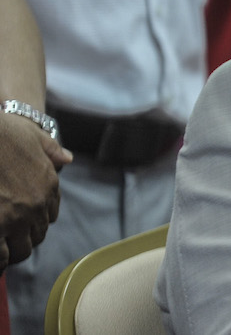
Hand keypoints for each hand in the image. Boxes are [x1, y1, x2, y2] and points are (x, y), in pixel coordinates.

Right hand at [0, 113, 71, 271]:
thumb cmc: (3, 132)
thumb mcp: (32, 135)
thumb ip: (51, 149)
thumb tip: (67, 158)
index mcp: (49, 184)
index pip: (50, 213)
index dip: (36, 219)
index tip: (24, 221)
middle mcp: (37, 205)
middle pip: (37, 235)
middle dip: (24, 237)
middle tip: (9, 237)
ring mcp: (16, 218)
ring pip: (21, 249)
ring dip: (11, 250)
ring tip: (2, 247)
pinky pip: (1, 255)